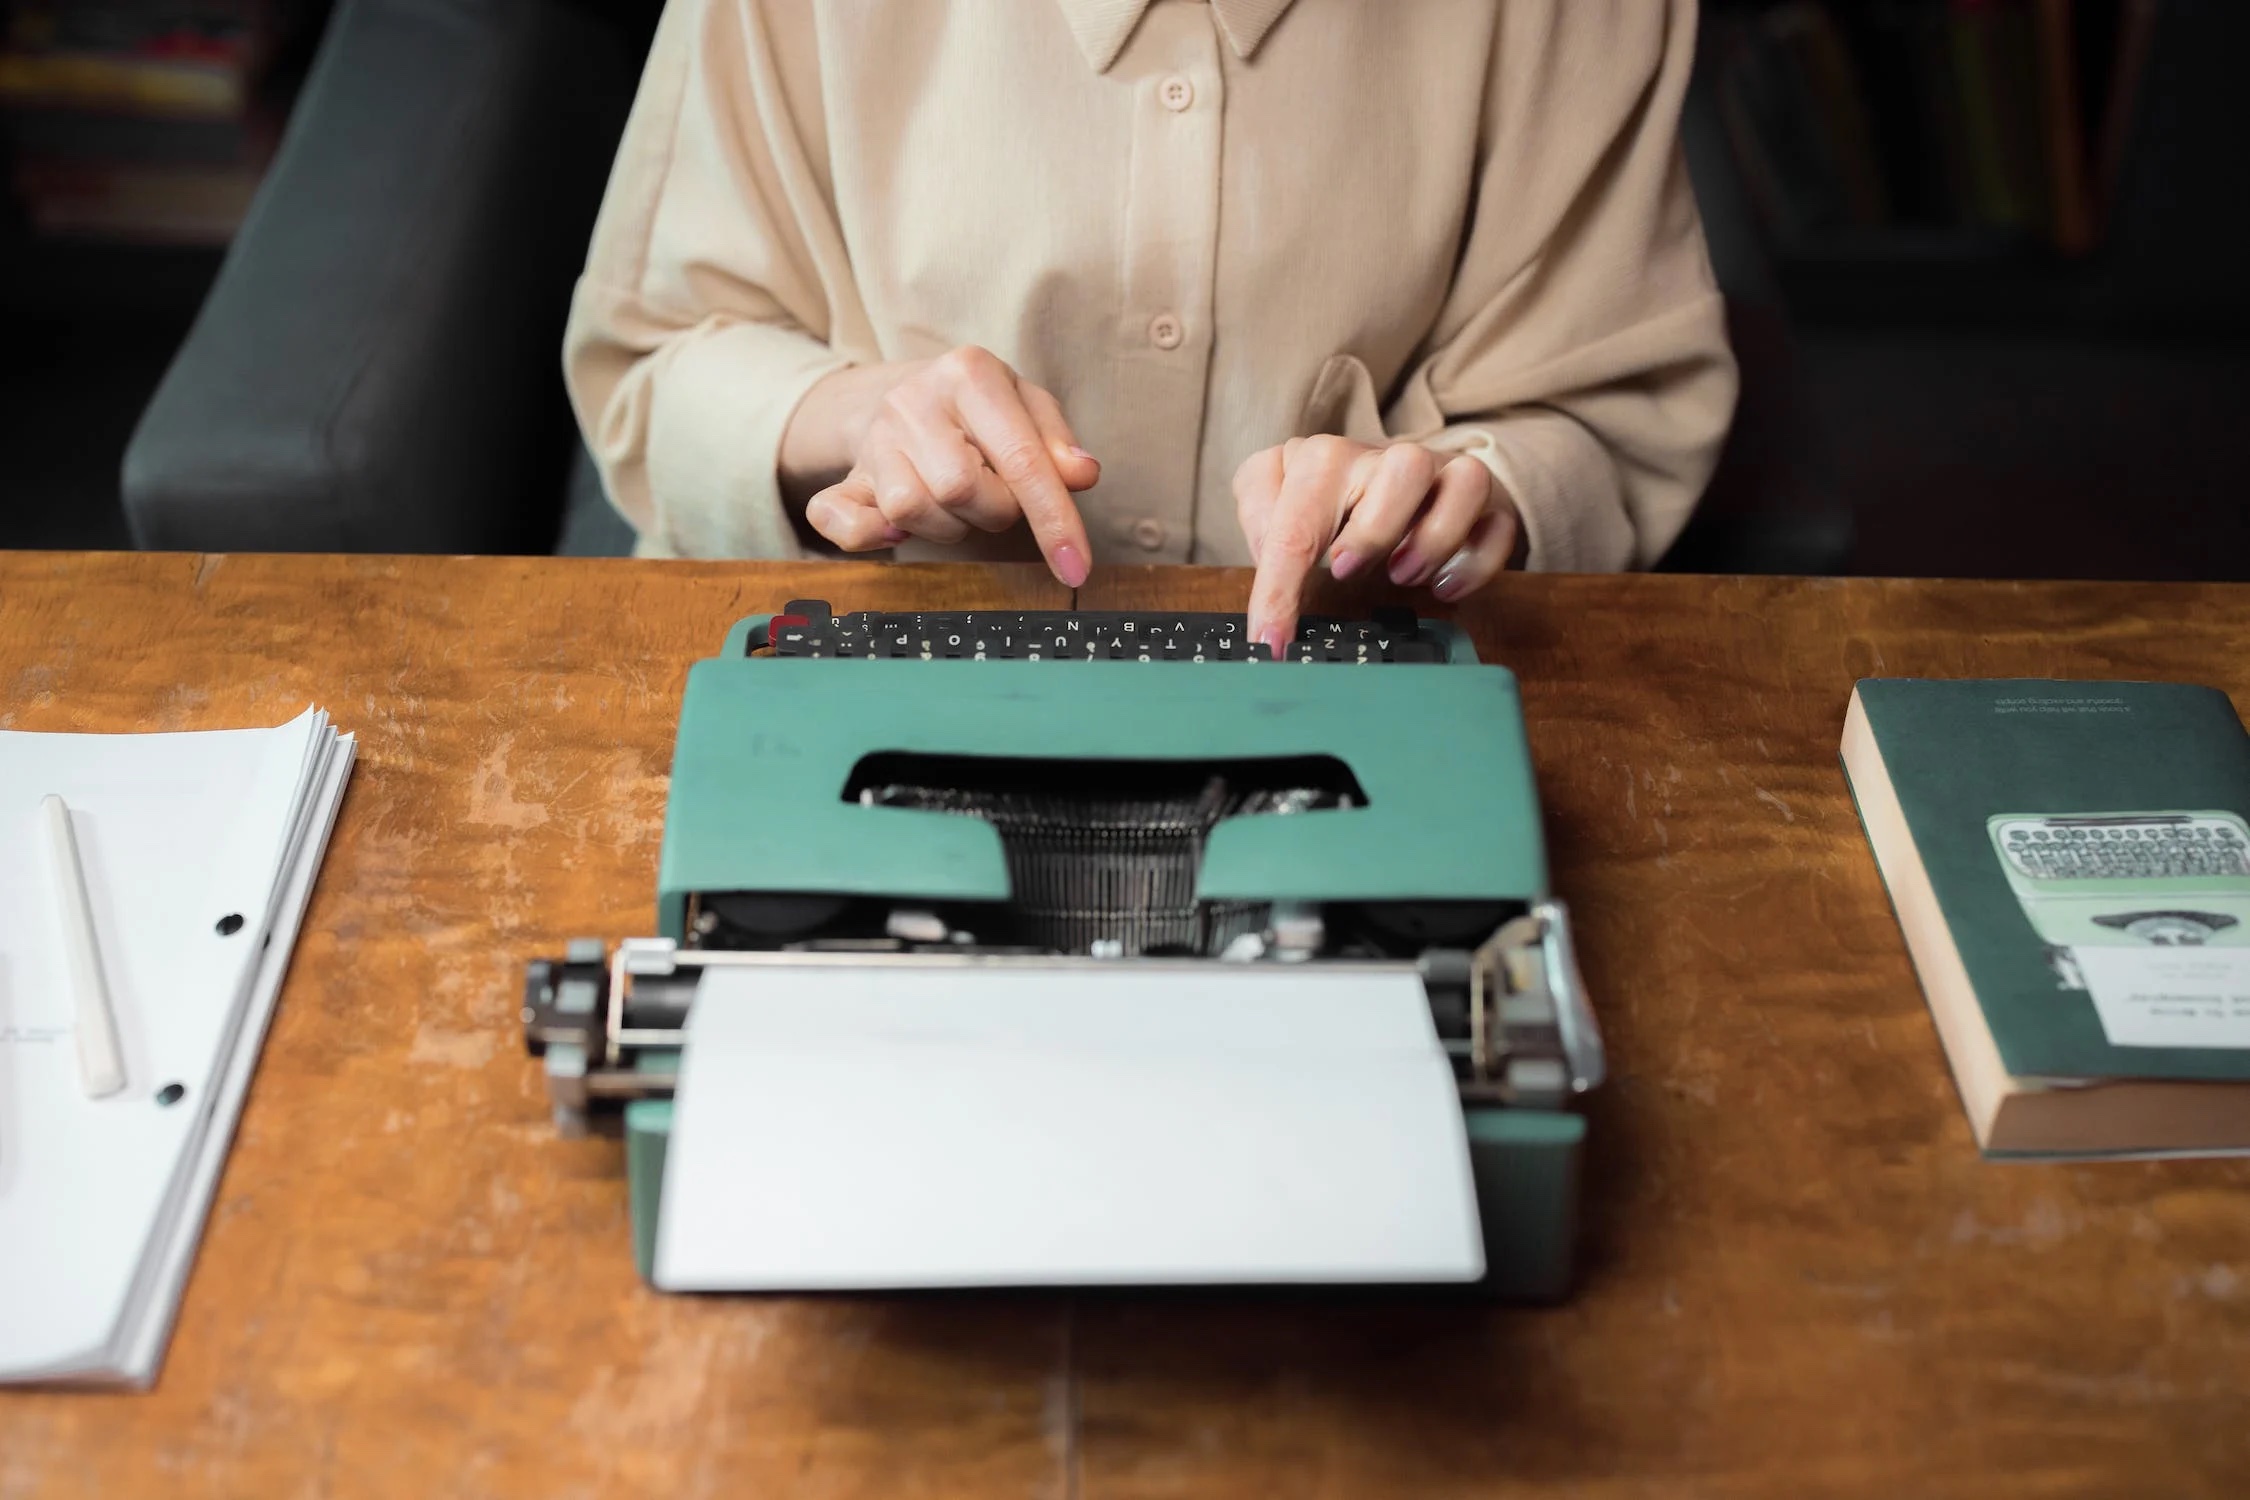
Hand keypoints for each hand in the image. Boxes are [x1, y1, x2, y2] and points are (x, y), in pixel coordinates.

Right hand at [791, 347, 1098, 586]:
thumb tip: (1082, 474)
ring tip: (958, 502)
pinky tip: (896, 532)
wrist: (911, 395)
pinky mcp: (848, 476)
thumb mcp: (1029, 408)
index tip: (1076, 566)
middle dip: (995, 512)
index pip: (1019, 458)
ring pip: (912, 511)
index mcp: (968, 373)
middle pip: (961, 489)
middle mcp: (913, 400)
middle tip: (996, 494)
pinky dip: (870, 537)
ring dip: (950, 526)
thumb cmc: (984, 410)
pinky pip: (842, 522)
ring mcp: (874, 439)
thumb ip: (1057, 442)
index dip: (1053, 519)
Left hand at [1234, 436, 1522, 652]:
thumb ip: (1260, 521)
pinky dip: (1474, 562)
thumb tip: (1266, 564)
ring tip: (1403, 575)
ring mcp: (1444, 475)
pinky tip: (1443, 587)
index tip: (1270, 641)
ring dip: (1435, 538)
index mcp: (1326, 460)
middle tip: (1345, 571)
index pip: (1297, 518)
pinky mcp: (1486, 501)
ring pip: (1464, 480)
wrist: (1401, 479)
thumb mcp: (1278, 501)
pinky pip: (1497, 523)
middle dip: (1375, 529)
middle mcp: (1388, 458)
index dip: (1278, 587)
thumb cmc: (1334, 502)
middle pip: (1403, 466)